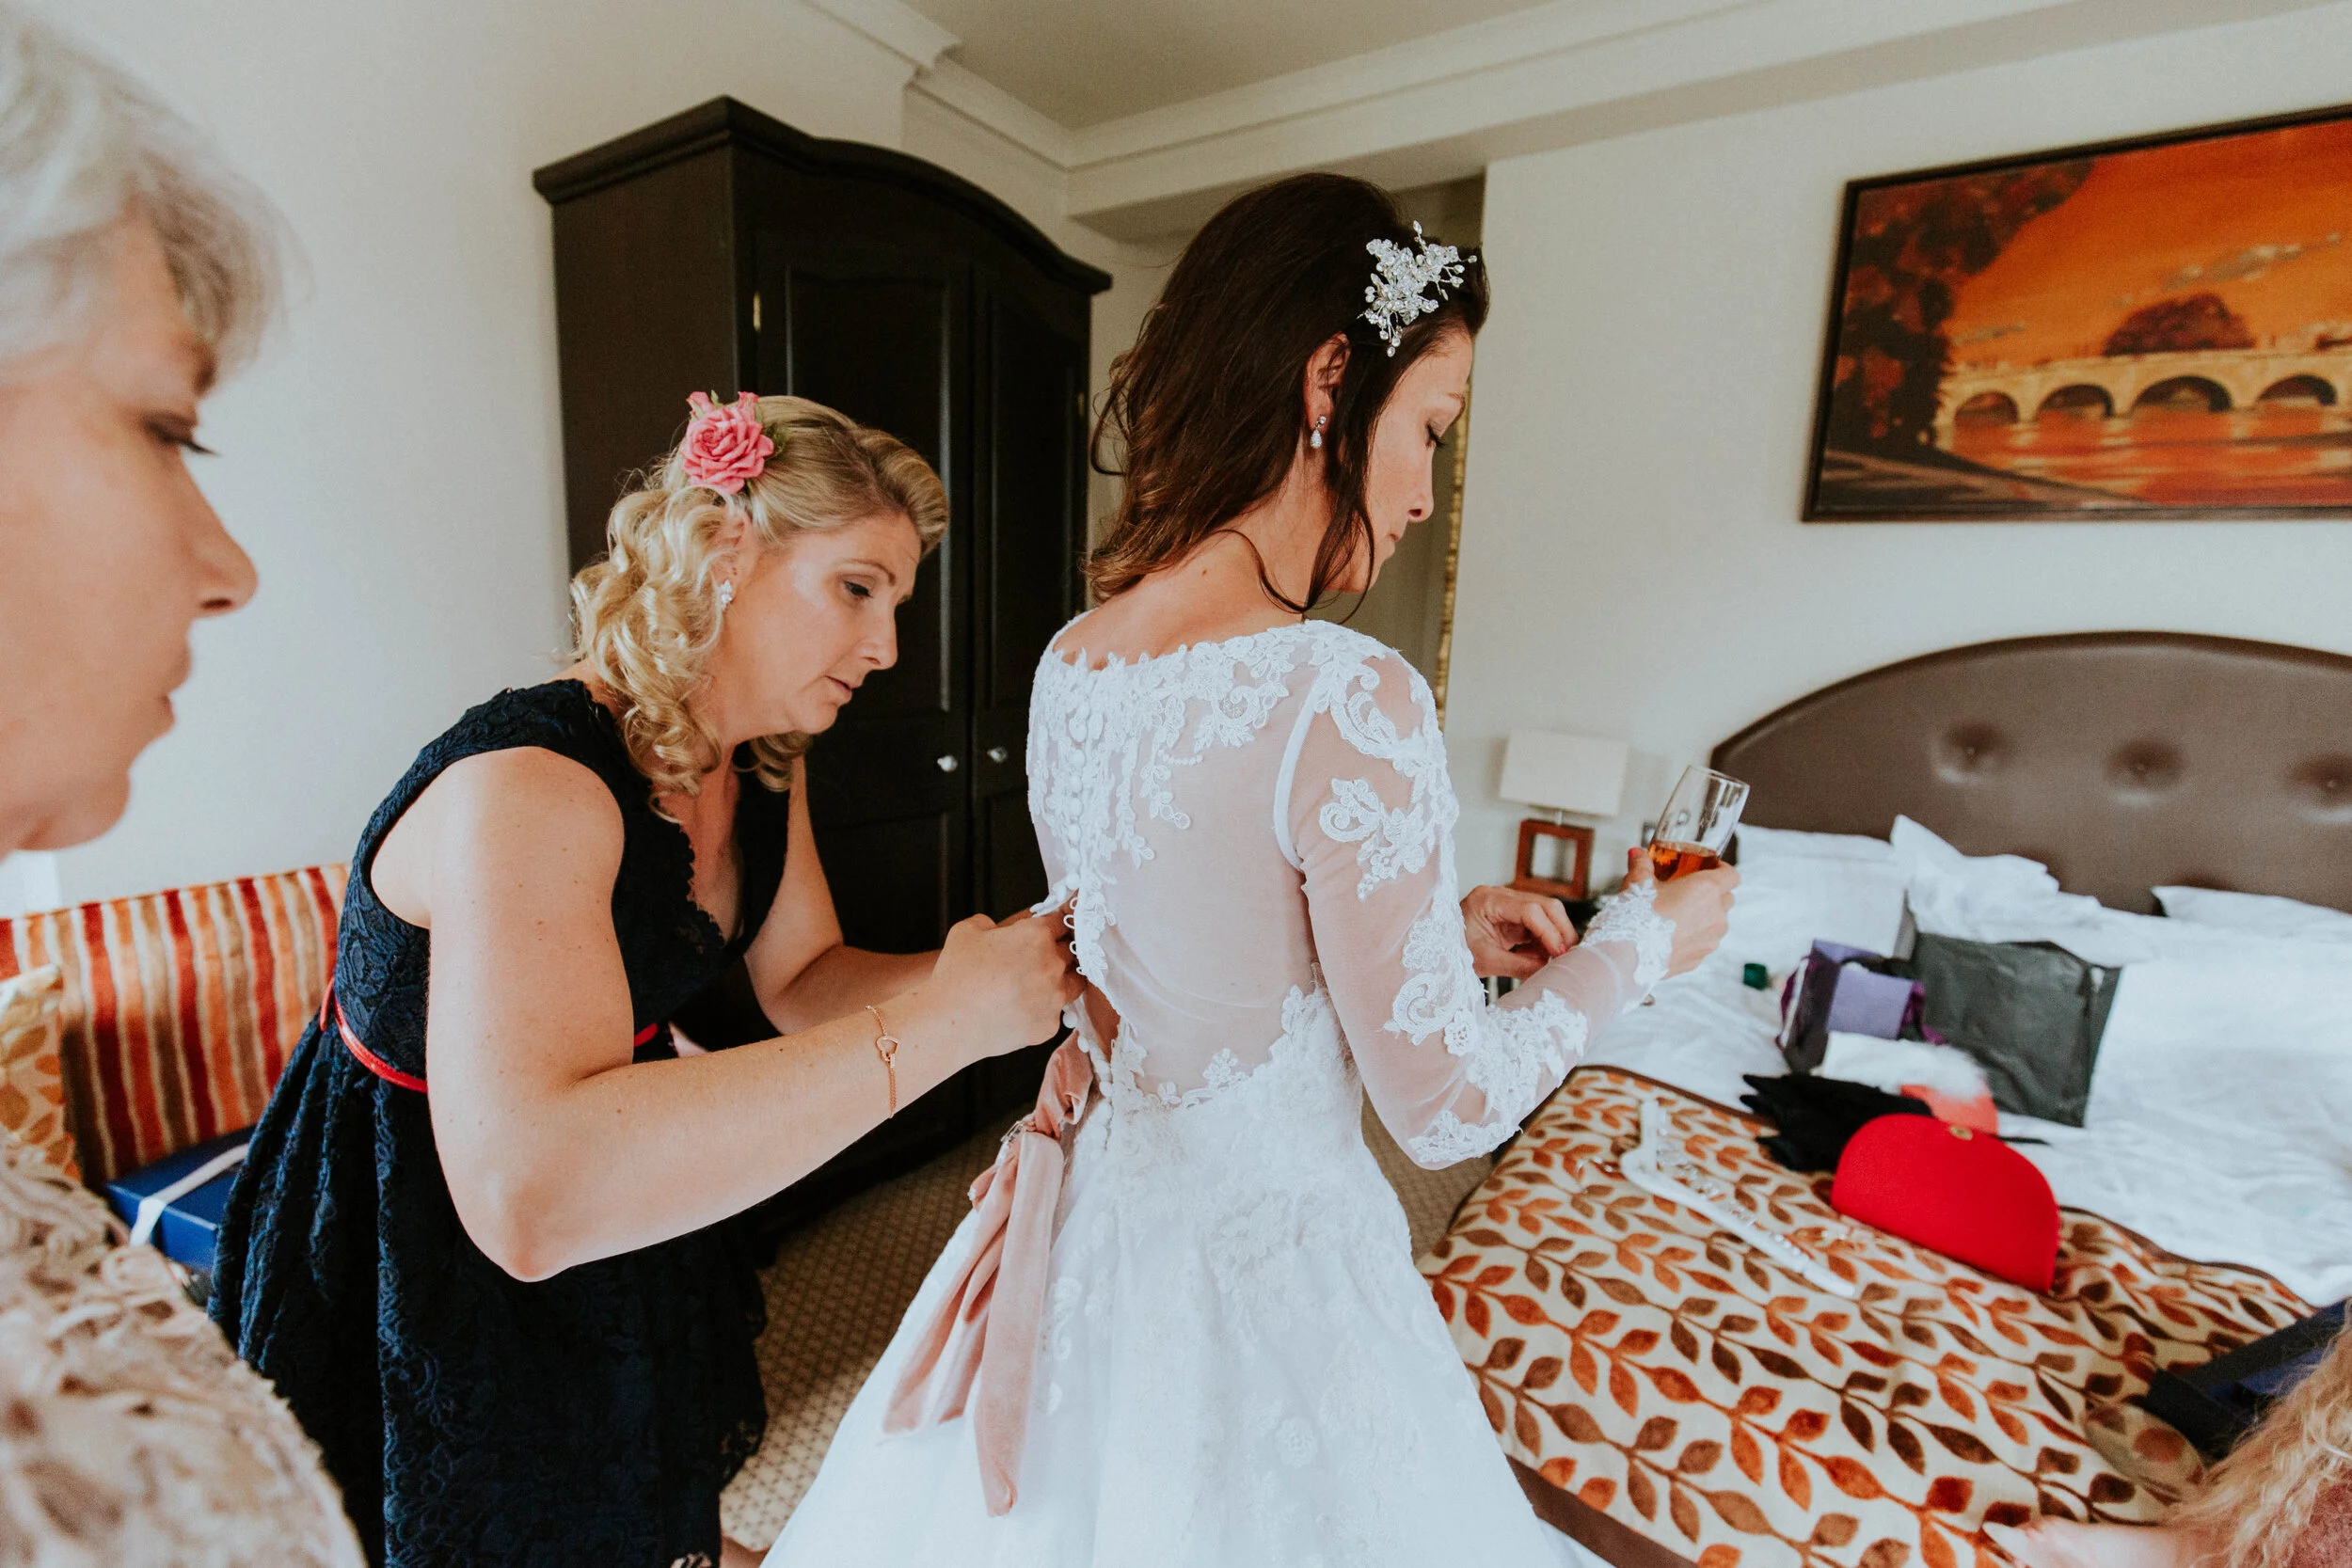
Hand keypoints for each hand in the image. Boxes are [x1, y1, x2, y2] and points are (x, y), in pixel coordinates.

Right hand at [911, 903, 1081, 1063]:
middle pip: (1071, 950)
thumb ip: (990, 923)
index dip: (1056, 921)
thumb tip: (997, 931)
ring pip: (1073, 981)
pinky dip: (1043, 1007)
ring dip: (1061, 977)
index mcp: (1036, 936)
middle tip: (1039, 955)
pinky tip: (1023, 1007)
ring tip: (1039, 981)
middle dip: (1058, 949)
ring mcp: (1054, 997)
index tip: (1055, 924)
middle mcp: (1052, 965)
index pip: (1062, 920)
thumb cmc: (956, 976)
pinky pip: (1055, 1010)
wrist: (949, 1024)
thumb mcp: (966, 931)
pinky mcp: (1050, 1025)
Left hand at [1460, 884, 1575, 979]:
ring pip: (1546, 914)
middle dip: (1559, 931)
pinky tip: (1535, 958)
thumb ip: (1518, 966)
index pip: (1529, 910)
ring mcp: (1508, 904)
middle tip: (1566, 957)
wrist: (1439, 949)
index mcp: (1487, 900)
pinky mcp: (1513, 916)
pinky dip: (1543, 942)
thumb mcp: (1485, 962)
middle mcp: (1501, 895)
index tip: (1559, 953)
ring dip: (1553, 938)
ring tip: (1548, 961)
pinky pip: (1538, 926)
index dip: (1549, 932)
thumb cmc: (1454, 952)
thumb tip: (1549, 970)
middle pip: (1545, 905)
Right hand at [1623, 849, 1737, 979]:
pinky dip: (1694, 938)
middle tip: (1690, 892)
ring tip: (1679, 916)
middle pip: (1727, 898)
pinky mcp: (1700, 958)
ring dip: (1705, 918)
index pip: (1732, 875)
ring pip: (1718, 923)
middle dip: (1714, 894)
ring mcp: (1710, 939)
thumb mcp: (1638, 882)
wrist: (1627, 954)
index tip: (1711, 869)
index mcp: (1706, 889)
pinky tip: (1672, 936)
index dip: (1723, 869)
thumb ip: (1642, 864)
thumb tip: (1637, 854)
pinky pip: (1704, 943)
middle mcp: (1715, 914)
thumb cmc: (1636, 916)